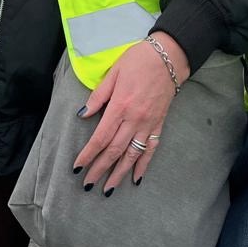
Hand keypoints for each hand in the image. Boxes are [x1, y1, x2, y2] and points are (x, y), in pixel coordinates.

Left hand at [73, 33, 185, 192]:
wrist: (169, 57)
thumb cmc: (138, 60)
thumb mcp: (114, 72)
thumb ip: (98, 96)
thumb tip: (83, 115)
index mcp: (120, 106)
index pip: (101, 137)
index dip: (88, 154)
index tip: (78, 167)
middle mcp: (134, 119)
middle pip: (115, 150)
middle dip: (100, 169)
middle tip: (88, 185)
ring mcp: (148, 124)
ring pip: (132, 154)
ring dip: (119, 173)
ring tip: (108, 189)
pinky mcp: (159, 124)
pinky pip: (150, 148)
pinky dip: (144, 164)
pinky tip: (136, 178)